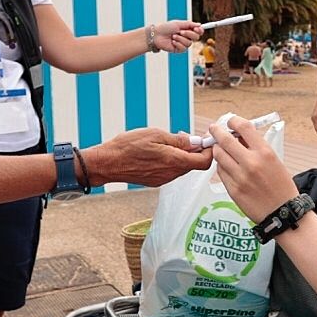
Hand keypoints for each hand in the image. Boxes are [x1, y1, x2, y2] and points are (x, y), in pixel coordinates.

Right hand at [82, 128, 211, 187]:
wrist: (107, 163)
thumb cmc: (128, 146)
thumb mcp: (155, 135)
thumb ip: (178, 140)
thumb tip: (195, 142)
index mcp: (174, 161)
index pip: (204, 162)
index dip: (209, 150)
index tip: (205, 140)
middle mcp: (171, 174)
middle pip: (194, 164)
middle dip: (195, 150)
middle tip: (186, 136)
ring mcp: (163, 179)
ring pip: (182, 167)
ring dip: (182, 155)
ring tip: (170, 141)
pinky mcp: (155, 181)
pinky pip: (171, 171)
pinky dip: (172, 160)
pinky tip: (160, 151)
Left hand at [152, 20, 201, 53]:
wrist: (156, 35)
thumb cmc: (166, 28)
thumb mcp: (178, 24)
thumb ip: (189, 24)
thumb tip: (199, 25)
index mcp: (187, 29)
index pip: (198, 31)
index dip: (199, 30)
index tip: (197, 28)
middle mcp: (186, 37)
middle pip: (196, 37)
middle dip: (189, 34)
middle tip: (181, 31)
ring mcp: (183, 43)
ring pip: (189, 43)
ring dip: (181, 39)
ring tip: (173, 36)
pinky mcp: (179, 50)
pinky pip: (184, 48)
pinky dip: (178, 44)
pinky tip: (172, 42)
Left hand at [207, 116, 299, 223]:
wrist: (283, 212)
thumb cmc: (281, 187)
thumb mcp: (275, 161)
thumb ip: (257, 148)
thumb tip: (239, 137)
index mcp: (265, 153)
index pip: (244, 127)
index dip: (233, 121)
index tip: (230, 121)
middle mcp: (251, 163)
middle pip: (225, 139)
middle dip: (216, 131)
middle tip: (214, 129)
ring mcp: (240, 177)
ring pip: (219, 155)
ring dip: (217, 149)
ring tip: (220, 149)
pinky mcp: (233, 189)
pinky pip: (220, 172)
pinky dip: (221, 166)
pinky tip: (226, 166)